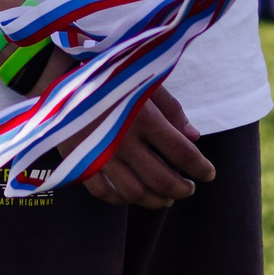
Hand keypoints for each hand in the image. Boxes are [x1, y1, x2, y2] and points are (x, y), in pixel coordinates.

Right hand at [83, 83, 215, 209]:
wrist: (64, 74)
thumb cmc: (113, 77)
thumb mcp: (146, 83)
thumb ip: (172, 110)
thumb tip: (195, 138)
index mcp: (144, 117)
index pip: (182, 153)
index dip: (201, 168)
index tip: (209, 174)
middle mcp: (123, 140)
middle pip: (161, 179)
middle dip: (182, 189)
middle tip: (189, 189)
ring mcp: (99, 154)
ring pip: (134, 192)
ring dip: (155, 200)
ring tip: (166, 199)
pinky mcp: (78, 161)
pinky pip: (103, 192)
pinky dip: (121, 199)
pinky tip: (133, 196)